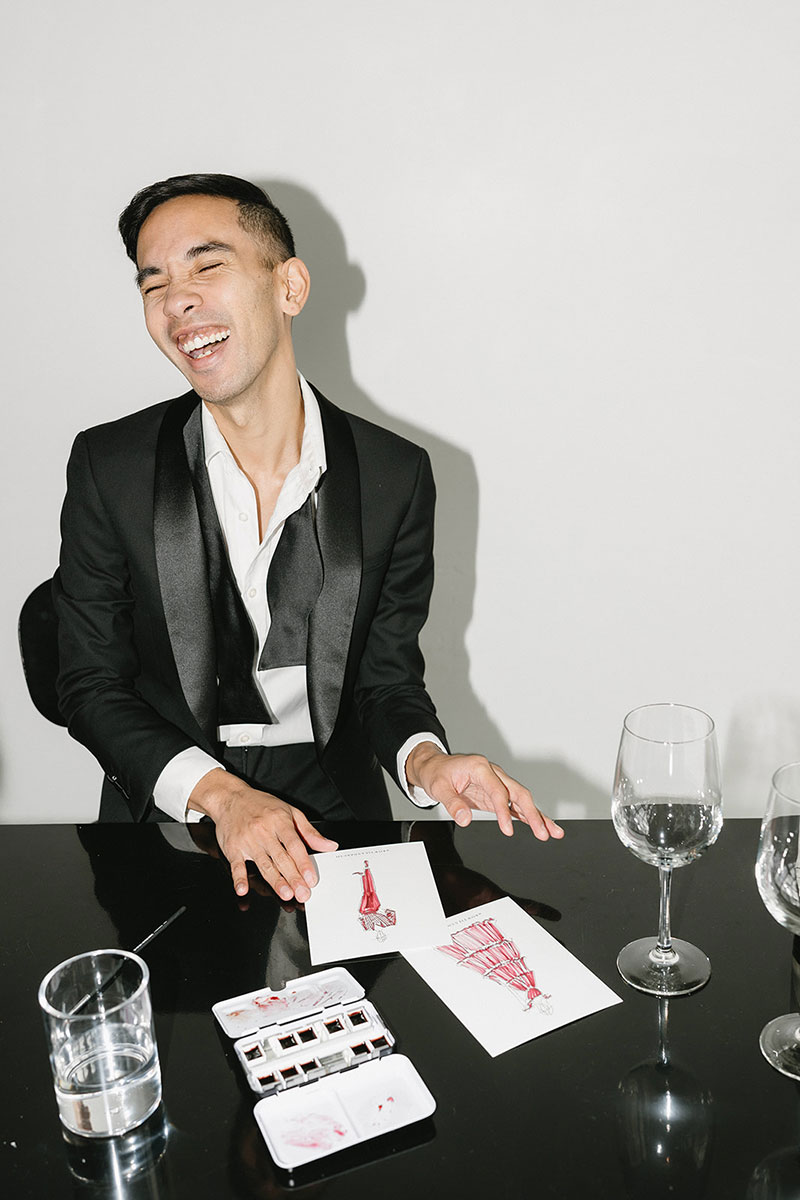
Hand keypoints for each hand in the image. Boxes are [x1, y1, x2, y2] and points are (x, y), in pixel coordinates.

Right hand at [188, 769, 337, 900]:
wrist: (230, 798)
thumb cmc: (261, 805)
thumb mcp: (290, 812)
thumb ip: (309, 832)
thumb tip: (329, 845)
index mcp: (279, 821)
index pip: (294, 845)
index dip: (303, 863)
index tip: (311, 878)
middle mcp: (263, 831)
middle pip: (280, 858)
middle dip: (293, 877)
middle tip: (302, 892)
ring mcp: (247, 840)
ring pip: (263, 864)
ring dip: (274, 880)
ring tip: (285, 893)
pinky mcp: (232, 848)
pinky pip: (236, 866)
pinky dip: (239, 878)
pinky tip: (243, 889)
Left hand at [406, 743, 564, 839]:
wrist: (435, 766)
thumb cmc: (438, 773)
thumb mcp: (439, 787)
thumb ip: (452, 803)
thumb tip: (464, 819)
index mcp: (480, 768)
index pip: (499, 791)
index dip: (504, 811)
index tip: (508, 830)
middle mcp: (493, 773)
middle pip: (519, 793)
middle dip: (533, 814)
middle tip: (543, 832)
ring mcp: (498, 783)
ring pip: (523, 799)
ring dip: (538, 816)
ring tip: (553, 832)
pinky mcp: (497, 793)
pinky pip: (516, 805)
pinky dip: (529, 816)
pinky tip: (541, 827)